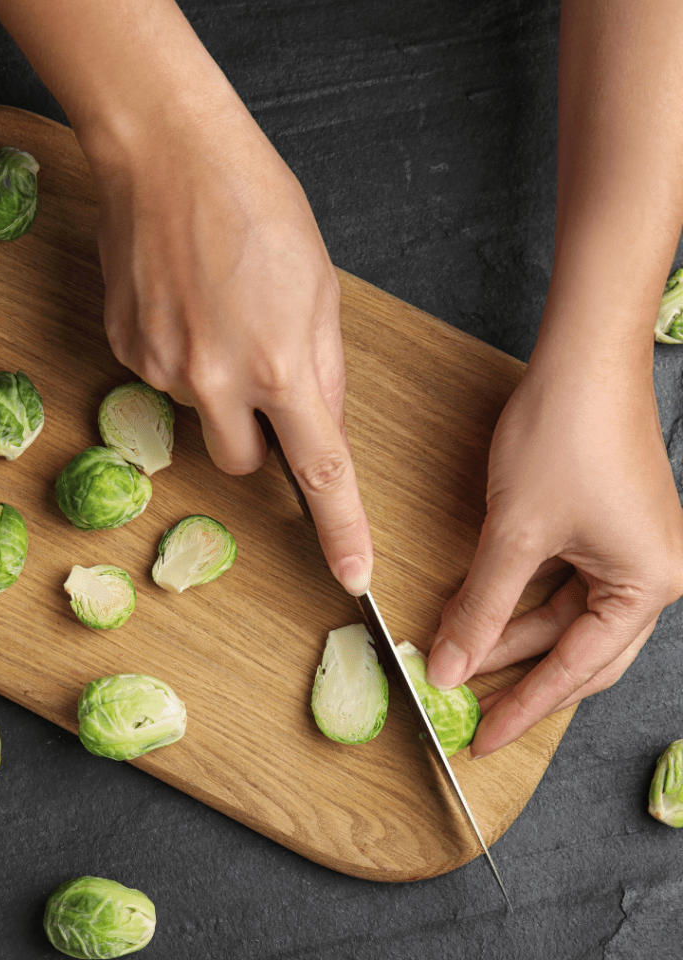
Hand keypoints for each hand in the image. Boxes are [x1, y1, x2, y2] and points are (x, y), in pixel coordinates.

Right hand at [86, 99, 372, 593]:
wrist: (164, 154)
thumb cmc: (254, 202)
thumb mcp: (317, 285)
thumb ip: (320, 366)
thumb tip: (318, 421)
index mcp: (278, 364)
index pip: (318, 469)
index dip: (340, 527)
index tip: (352, 573)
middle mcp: (213, 380)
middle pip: (240, 461)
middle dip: (257, 439)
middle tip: (262, 376)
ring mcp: (160, 367)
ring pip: (199, 412)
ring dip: (216, 384)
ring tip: (218, 308)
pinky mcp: (125, 348)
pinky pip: (162, 377)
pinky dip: (181, 354)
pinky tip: (184, 301)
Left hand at [426, 350, 682, 755]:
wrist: (581, 359)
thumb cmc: (563, 438)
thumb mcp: (515, 534)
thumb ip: (483, 608)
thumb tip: (450, 666)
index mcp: (647, 587)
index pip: (576, 670)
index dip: (523, 706)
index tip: (481, 738)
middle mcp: (648, 574)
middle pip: (575, 649)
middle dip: (517, 675)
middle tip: (464, 705)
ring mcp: (628, 549)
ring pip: (561, 615)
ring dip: (509, 633)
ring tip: (455, 655)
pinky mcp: (602, 525)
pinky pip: (558, 580)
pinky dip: (516, 596)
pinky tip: (474, 609)